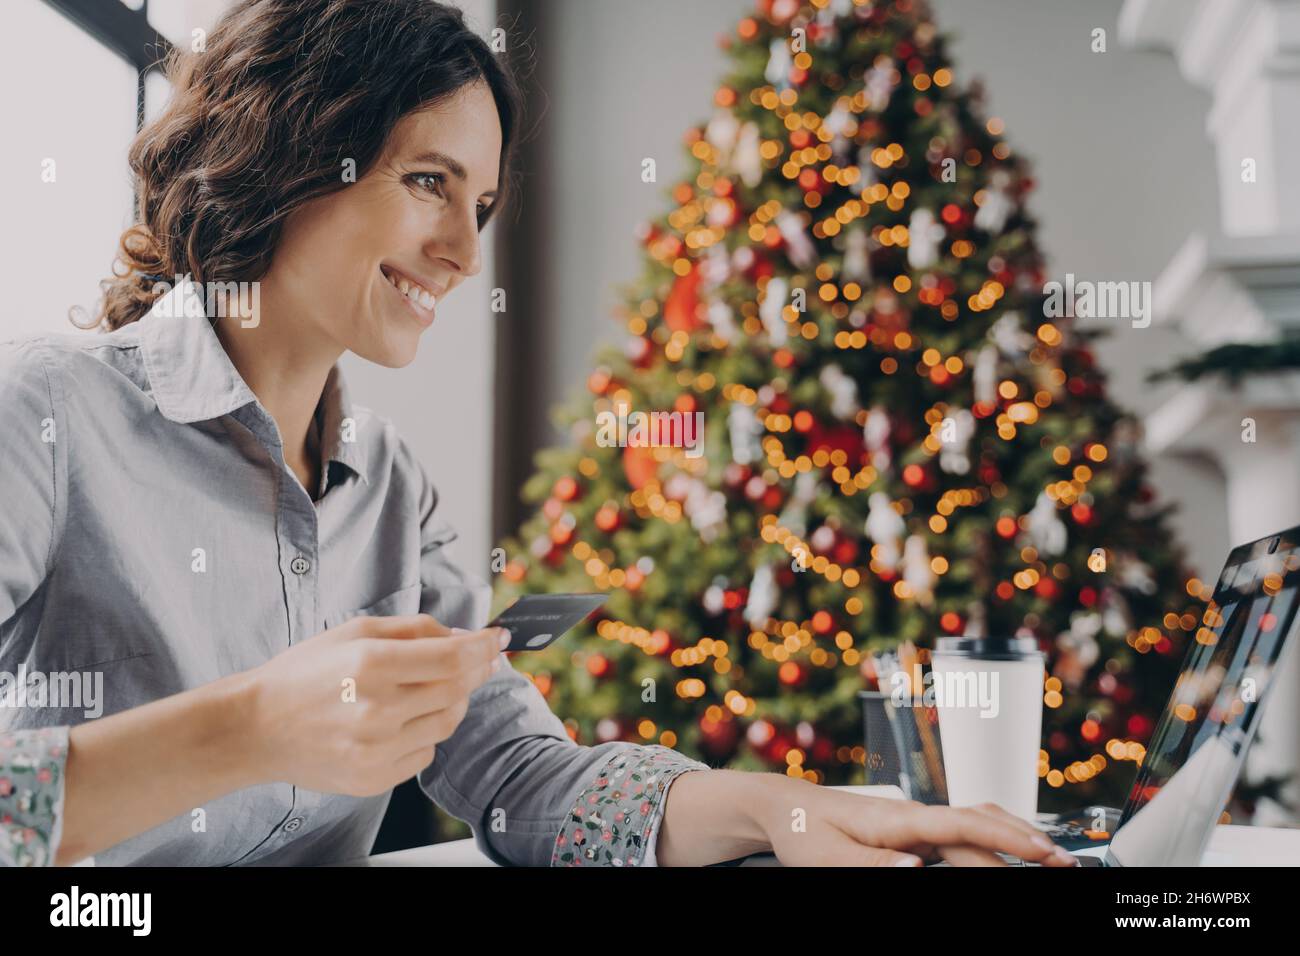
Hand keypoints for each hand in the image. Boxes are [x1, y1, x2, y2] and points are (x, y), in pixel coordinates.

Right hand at [244, 614, 506, 795]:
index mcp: (370, 665)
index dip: (483, 647)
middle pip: (457, 690)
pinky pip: (426, 754)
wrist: (256, 727)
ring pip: (448, 723)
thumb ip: (415, 629)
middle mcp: (376, 710)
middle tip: (484, 659)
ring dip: (453, 701)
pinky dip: (426, 734)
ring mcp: (376, 750)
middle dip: (478, 670)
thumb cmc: (305, 673)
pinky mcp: (374, 778)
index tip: (498, 638)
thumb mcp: (355, 631)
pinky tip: (403, 720)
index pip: (453, 658)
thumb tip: (464, 635)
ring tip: (432, 688)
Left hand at [755, 776, 1077, 866]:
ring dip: (1015, 836)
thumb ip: (874, 864)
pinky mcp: (915, 829)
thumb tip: (918, 868)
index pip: (964, 826)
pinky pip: (963, 831)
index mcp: (899, 819)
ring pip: (977, 823)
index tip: (1043, 851)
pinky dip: (994, 835)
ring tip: (1050, 855)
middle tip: (1064, 865)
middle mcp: (915, 815)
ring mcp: (918, 820)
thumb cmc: (804, 830)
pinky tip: (1011, 845)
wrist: (786, 806)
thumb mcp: (828, 857)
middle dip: (1026, 844)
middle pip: (980, 830)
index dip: (1007, 838)